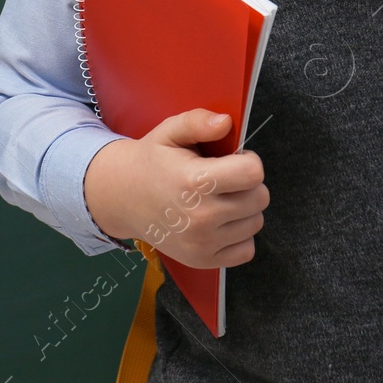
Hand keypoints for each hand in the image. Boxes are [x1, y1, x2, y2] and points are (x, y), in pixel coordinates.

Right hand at [84, 109, 268, 268]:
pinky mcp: (203, 261)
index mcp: (195, 182)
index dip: (249, 161)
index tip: (234, 160)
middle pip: (259, 198)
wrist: (122, 197)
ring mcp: (202, 244)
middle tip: (225, 180)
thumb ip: (198, 121)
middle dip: (248, 185)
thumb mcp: (169, 132)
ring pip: (255, 223)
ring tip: (219, 199)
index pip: (253, 174)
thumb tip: (225, 122)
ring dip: (245, 209)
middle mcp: (201, 217)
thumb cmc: (152, 162)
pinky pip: (246, 250)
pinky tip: (220, 222)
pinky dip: (239, 236)